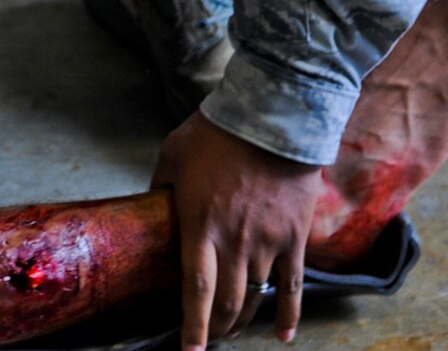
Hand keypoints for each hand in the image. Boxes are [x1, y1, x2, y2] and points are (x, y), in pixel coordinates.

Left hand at [152, 111, 320, 347]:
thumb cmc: (216, 134)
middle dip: (218, 328)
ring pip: (257, 298)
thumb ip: (162, 185)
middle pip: (228, 302)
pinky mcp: (296, 238)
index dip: (193, 325)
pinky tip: (283, 335)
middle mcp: (235, 242)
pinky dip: (290, 314)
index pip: (196, 289)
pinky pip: (294, 286)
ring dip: (245, 321)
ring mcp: (268, 243)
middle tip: (211, 340)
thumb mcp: (173, 155)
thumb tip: (152, 201)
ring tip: (234, 332)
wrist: (273, 119)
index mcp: (200, 225)